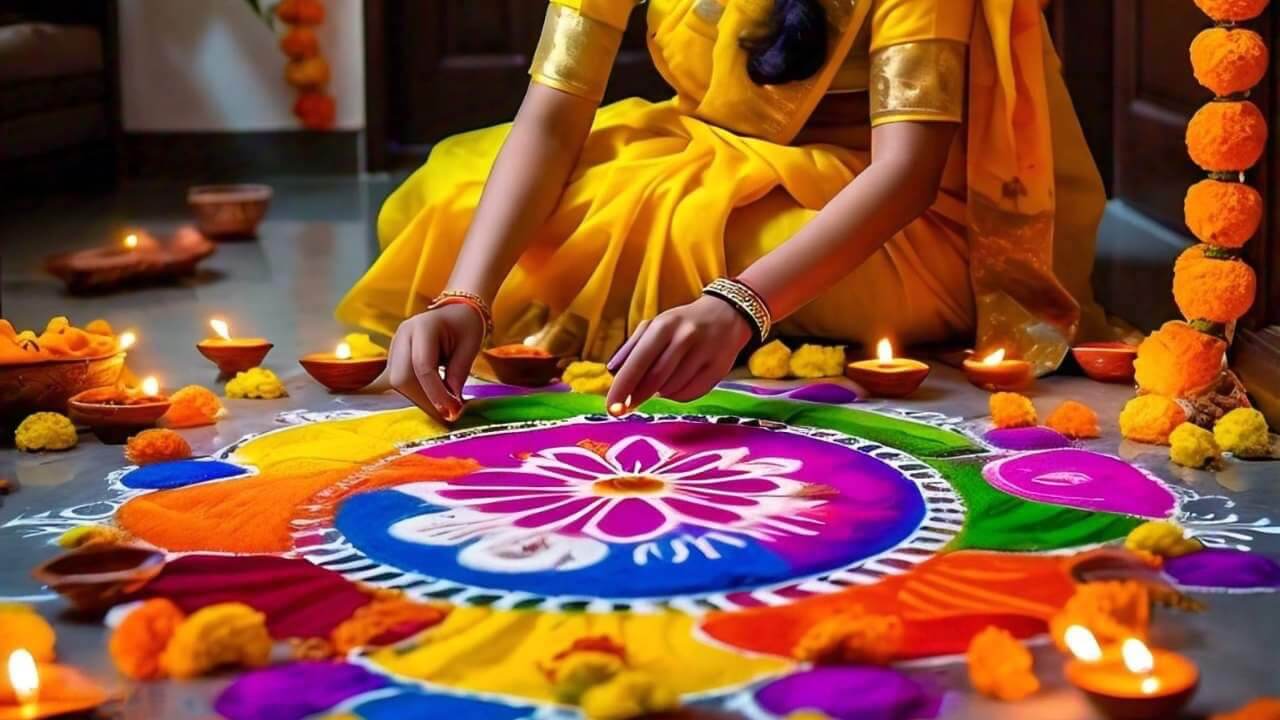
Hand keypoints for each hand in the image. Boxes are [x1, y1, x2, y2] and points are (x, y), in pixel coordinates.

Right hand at [388, 303, 484, 421]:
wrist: (457, 310)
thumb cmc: (467, 326)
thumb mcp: (470, 347)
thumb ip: (458, 375)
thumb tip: (450, 409)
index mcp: (423, 326)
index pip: (422, 366)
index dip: (436, 393)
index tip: (452, 412)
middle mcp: (403, 335)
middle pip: (402, 377)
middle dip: (423, 400)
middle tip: (447, 414)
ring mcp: (396, 346)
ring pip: (398, 383)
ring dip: (420, 399)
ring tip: (444, 407)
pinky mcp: (395, 357)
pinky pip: (400, 381)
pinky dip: (417, 394)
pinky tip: (435, 399)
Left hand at [606, 295, 751, 412]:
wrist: (727, 315)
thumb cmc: (682, 323)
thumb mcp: (655, 325)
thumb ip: (631, 348)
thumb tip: (612, 373)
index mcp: (665, 325)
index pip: (639, 361)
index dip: (623, 387)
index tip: (611, 407)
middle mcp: (686, 338)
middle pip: (655, 380)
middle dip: (637, 396)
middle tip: (627, 405)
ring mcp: (705, 354)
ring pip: (672, 390)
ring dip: (660, 392)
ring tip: (663, 379)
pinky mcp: (718, 370)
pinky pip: (689, 395)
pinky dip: (677, 395)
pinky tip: (679, 382)